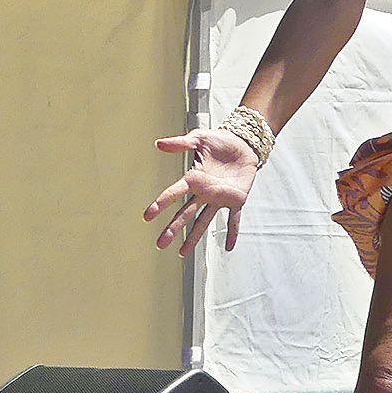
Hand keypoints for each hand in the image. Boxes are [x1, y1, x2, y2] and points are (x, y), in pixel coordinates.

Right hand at [145, 128, 259, 255]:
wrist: (244, 143)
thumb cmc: (220, 141)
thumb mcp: (199, 138)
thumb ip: (181, 143)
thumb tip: (159, 143)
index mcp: (193, 178)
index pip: (173, 194)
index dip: (160, 204)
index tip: (147, 216)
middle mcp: (204, 192)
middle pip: (185, 214)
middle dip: (173, 229)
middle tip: (160, 243)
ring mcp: (219, 198)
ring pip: (203, 221)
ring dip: (193, 237)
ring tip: (181, 254)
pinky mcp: (237, 200)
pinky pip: (234, 220)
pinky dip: (232, 233)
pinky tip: (228, 247)